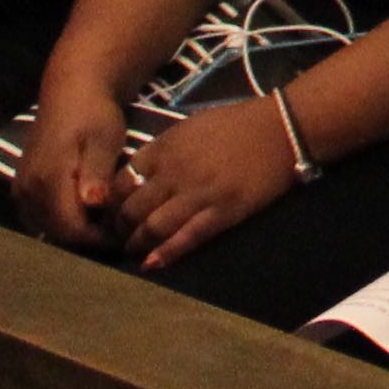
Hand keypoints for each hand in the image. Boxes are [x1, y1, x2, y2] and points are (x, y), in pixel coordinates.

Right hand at [11, 80, 137, 250]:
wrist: (70, 92)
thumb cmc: (94, 115)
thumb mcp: (104, 140)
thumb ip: (97, 172)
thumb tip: (92, 203)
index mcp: (48, 179)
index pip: (70, 228)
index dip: (97, 238)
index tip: (121, 234)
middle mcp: (27, 189)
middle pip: (56, 233)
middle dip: (86, 238)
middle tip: (115, 231)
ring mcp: (20, 190)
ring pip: (45, 228)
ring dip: (72, 231)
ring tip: (102, 222)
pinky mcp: (21, 188)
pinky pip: (37, 218)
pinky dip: (59, 222)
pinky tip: (83, 213)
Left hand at [117, 94, 304, 268]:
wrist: (280, 128)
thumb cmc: (235, 124)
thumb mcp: (189, 127)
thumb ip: (162, 150)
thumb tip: (138, 174)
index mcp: (164, 149)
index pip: (121, 182)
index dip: (110, 203)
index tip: (109, 213)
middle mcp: (175, 173)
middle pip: (132, 209)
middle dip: (119, 229)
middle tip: (116, 238)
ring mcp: (199, 195)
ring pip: (154, 228)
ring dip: (137, 244)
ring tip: (132, 252)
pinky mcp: (222, 212)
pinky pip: (187, 238)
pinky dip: (166, 254)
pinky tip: (151, 264)